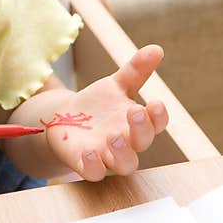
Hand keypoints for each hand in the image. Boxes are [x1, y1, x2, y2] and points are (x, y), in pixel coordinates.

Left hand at [44, 45, 168, 180]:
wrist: (63, 118)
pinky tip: (90, 154)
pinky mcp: (85, 164)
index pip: (156, 123)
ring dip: (122, 152)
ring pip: (124, 164)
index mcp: (136, 122)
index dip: (159, 116)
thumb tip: (156, 49)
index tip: (155, 102)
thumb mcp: (114, 85)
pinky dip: (94, 167)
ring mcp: (107, 155)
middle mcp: (126, 142)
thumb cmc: (97, 105)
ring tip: (115, 135)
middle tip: (134, 112)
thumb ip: (135, 70)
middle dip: (141, 130)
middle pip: (143, 144)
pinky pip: (94, 173)